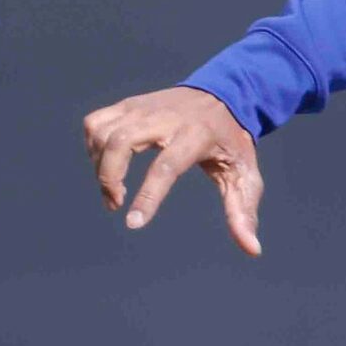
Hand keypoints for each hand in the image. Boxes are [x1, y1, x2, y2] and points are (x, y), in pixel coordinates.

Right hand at [82, 86, 264, 255]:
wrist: (222, 96)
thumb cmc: (232, 142)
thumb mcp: (245, 175)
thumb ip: (244, 212)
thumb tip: (252, 250)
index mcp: (195, 135)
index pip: (165, 167)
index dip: (148, 196)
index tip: (133, 223)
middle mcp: (164, 117)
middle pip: (120, 142)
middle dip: (109, 177)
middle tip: (116, 204)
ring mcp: (142, 107)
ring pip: (102, 131)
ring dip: (98, 165)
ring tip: (112, 190)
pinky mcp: (128, 105)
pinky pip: (96, 123)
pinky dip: (92, 147)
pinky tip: (105, 165)